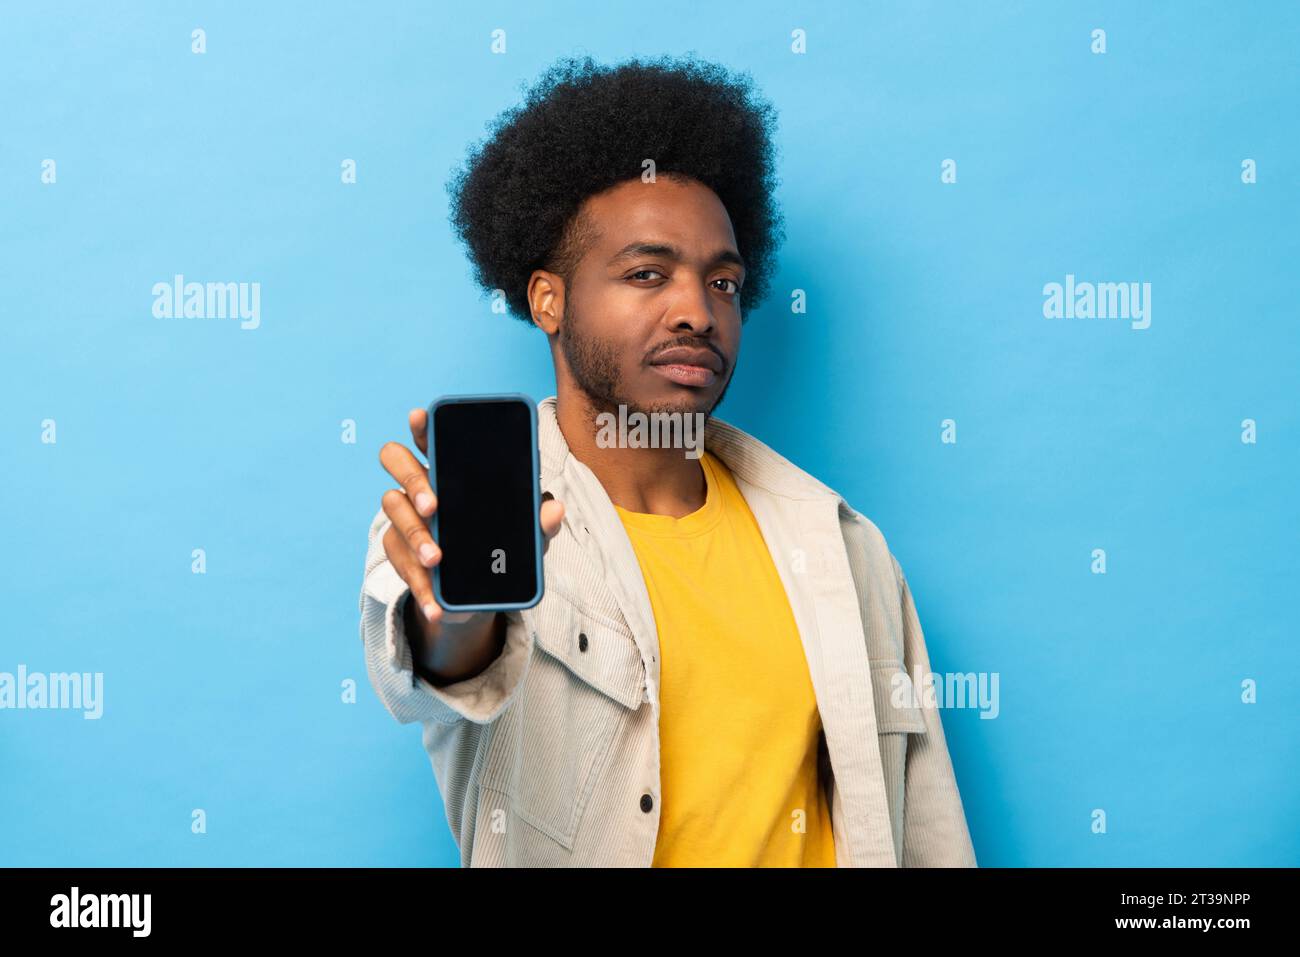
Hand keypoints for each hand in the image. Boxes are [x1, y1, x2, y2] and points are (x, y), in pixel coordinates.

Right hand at [378, 406, 564, 654]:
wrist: (479, 594)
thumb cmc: (500, 546)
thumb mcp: (527, 536)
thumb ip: (539, 522)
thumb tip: (554, 509)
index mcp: (451, 470)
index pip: (429, 437)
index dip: (422, 425)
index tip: (420, 416)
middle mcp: (421, 486)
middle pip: (396, 461)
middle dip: (412, 478)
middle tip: (433, 504)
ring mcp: (405, 518)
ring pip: (394, 511)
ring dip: (416, 536)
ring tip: (438, 560)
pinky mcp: (399, 553)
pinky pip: (400, 563)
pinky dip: (419, 585)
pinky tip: (436, 604)